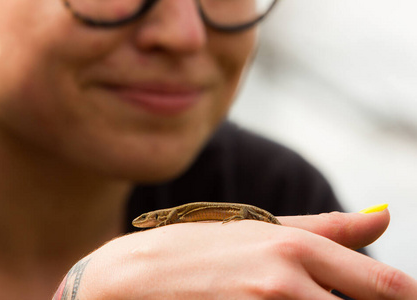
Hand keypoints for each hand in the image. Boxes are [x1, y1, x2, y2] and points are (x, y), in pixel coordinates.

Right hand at [54, 209, 416, 298]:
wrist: (131, 278)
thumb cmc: (196, 250)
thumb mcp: (260, 229)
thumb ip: (326, 229)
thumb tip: (385, 215)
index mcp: (294, 247)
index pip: (387, 286)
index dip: (404, 298)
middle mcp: (286, 281)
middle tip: (339, 297)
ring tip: (295, 296)